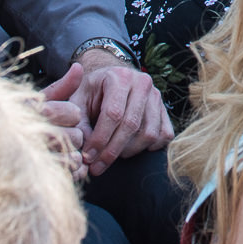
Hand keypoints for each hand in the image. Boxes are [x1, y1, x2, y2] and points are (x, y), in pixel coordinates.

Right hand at [40, 64, 89, 180]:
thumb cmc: (21, 117)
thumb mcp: (39, 99)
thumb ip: (62, 86)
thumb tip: (79, 67)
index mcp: (37, 110)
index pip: (74, 113)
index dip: (72, 115)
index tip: (62, 116)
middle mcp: (36, 131)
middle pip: (77, 135)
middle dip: (75, 135)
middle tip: (63, 135)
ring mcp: (36, 154)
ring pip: (73, 155)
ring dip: (73, 153)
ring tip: (63, 149)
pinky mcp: (37, 172)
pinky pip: (66, 171)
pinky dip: (70, 168)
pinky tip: (63, 162)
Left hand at [71, 50, 174, 177]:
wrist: (112, 79)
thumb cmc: (92, 91)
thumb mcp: (78, 100)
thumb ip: (79, 122)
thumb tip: (86, 150)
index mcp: (119, 77)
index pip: (113, 113)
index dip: (100, 139)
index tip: (88, 156)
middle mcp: (142, 83)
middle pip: (131, 125)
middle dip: (112, 151)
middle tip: (97, 166)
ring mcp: (156, 96)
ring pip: (149, 133)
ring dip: (129, 151)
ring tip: (111, 155)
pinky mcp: (165, 109)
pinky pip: (164, 135)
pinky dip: (149, 148)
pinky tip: (130, 149)